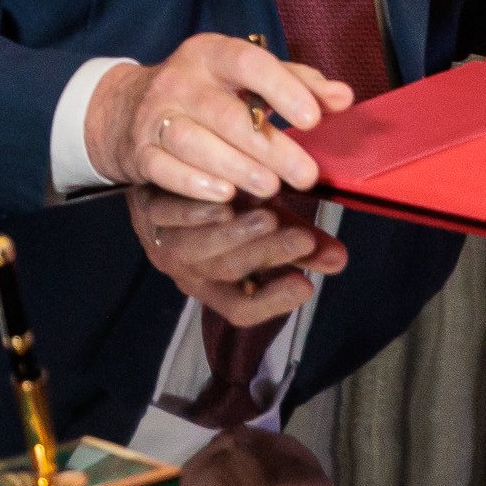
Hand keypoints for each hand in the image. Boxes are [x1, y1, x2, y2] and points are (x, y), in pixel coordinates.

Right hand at [84, 35, 345, 200]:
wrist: (125, 108)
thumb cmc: (202, 91)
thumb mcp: (246, 77)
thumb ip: (297, 83)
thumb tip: (343, 98)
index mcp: (211, 54)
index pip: (248, 62)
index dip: (282, 89)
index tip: (313, 119)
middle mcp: (179, 80)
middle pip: (224, 112)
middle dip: (267, 146)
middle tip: (305, 175)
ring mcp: (155, 116)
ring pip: (193, 141)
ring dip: (234, 166)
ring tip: (269, 187)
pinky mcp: (140, 151)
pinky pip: (164, 167)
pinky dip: (193, 183)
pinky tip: (224, 195)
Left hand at [125, 182, 349, 326]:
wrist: (162, 177)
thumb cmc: (225, 209)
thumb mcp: (265, 228)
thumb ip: (300, 244)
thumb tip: (340, 260)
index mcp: (214, 284)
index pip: (242, 309)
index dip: (273, 303)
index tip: (307, 285)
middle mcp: (187, 270)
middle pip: (226, 272)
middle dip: (267, 256)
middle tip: (302, 240)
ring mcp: (162, 241)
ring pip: (196, 248)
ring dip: (233, 235)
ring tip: (269, 219)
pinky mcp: (145, 209)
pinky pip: (166, 216)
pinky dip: (193, 211)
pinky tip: (223, 200)